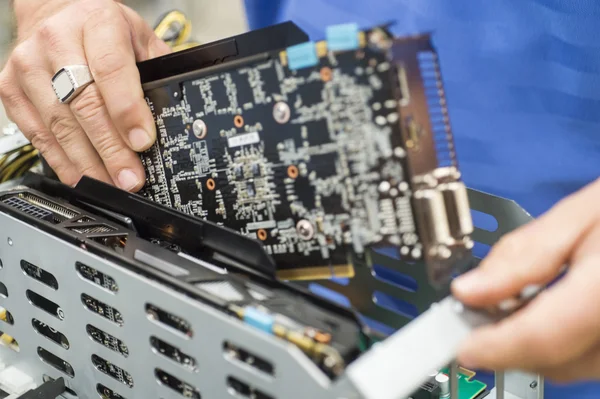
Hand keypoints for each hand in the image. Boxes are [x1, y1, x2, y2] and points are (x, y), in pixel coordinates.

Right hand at [0, 0, 170, 190]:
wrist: (54, 13)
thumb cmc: (101, 29)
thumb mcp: (138, 38)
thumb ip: (155, 72)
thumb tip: (172, 118)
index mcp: (97, 23)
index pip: (111, 70)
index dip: (127, 111)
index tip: (143, 142)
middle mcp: (56, 41)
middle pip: (84, 105)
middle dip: (111, 149)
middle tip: (130, 177)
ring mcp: (29, 66)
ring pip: (59, 125)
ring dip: (88, 163)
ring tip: (112, 184)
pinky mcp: (11, 90)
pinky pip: (38, 135)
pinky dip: (62, 161)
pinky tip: (82, 177)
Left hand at [452, 178, 599, 381]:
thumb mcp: (580, 215)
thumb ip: (524, 255)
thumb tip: (469, 291)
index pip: (542, 337)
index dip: (493, 347)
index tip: (461, 346)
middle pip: (555, 362)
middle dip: (509, 344)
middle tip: (480, 313)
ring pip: (573, 368)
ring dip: (534, 346)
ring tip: (518, 304)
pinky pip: (592, 359)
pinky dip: (562, 343)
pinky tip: (553, 312)